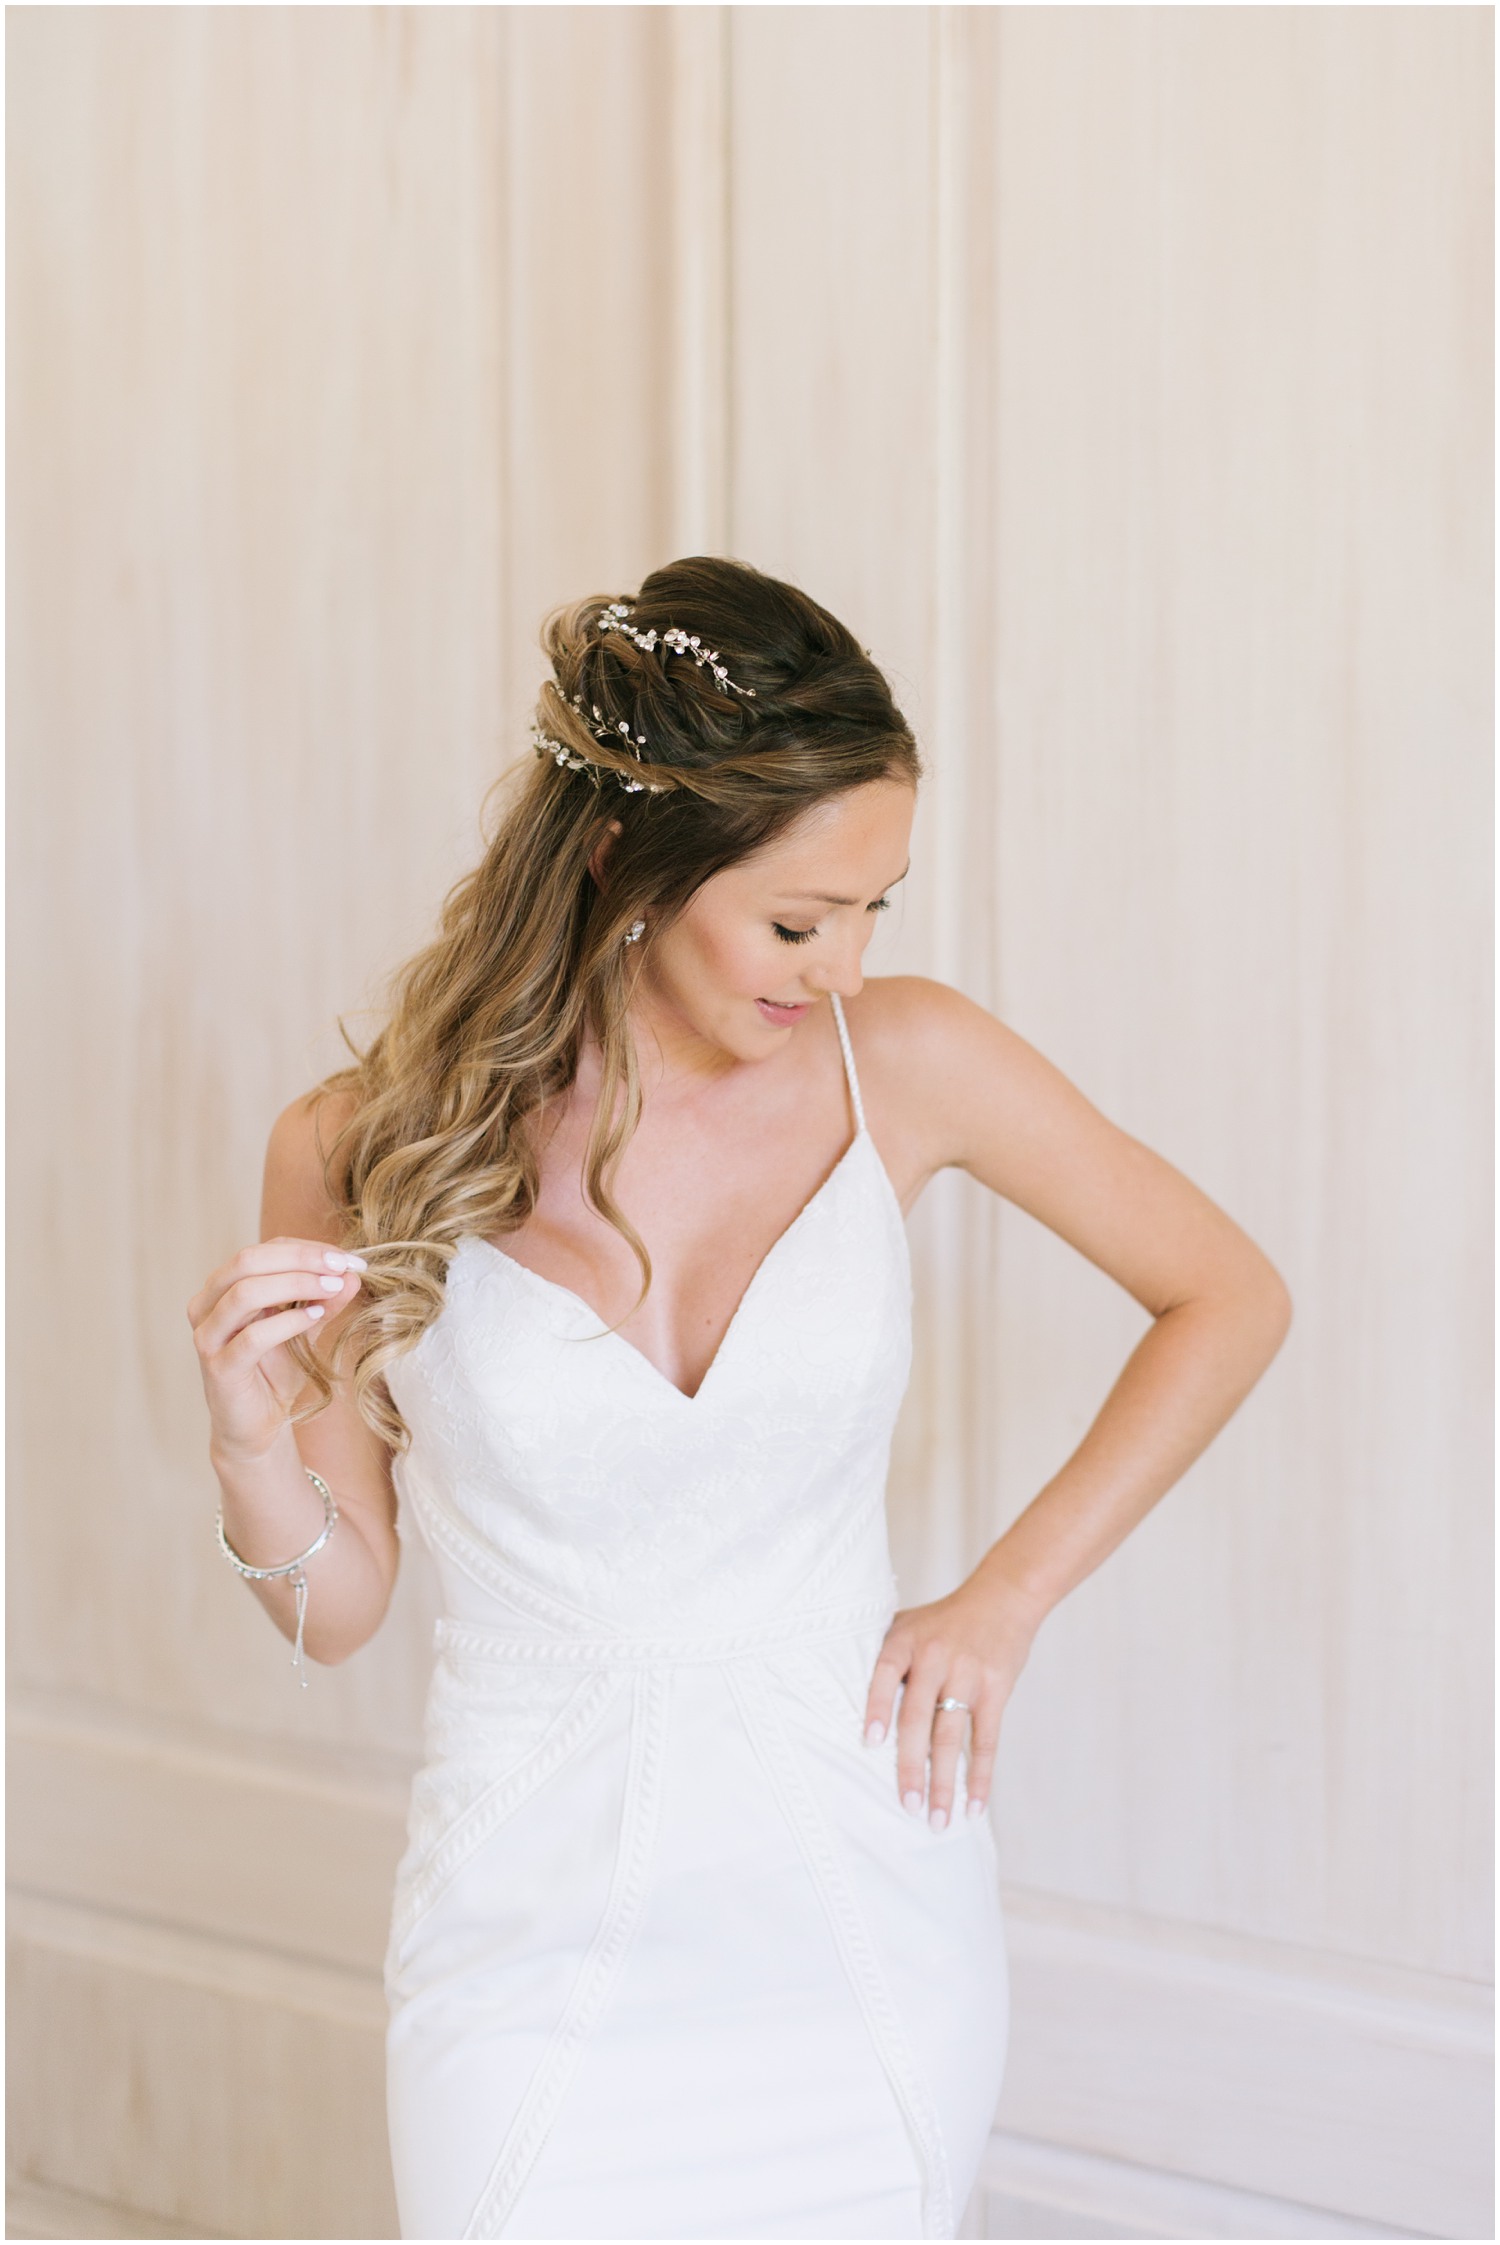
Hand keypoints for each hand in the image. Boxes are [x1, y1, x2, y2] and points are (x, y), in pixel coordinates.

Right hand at [187, 1236, 367, 1462]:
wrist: (257, 1427)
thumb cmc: (276, 1373)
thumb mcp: (306, 1329)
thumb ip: (325, 1301)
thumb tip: (353, 1273)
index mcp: (224, 1288)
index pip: (264, 1250)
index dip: (308, 1248)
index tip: (350, 1258)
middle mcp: (208, 1305)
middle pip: (248, 1260)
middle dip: (301, 1259)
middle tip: (342, 1266)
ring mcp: (208, 1335)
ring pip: (245, 1292)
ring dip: (295, 1284)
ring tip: (332, 1288)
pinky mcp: (218, 1367)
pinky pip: (252, 1336)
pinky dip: (287, 1322)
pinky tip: (315, 1317)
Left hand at [863, 1558, 1045, 1829]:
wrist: (1003, 1596)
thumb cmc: (944, 1619)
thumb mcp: (908, 1624)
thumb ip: (883, 1656)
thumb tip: (843, 1699)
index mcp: (906, 1639)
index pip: (884, 1672)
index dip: (877, 1706)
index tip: (870, 1742)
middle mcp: (935, 1657)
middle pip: (919, 1717)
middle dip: (910, 1766)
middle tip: (906, 1807)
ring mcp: (967, 1674)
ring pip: (952, 1736)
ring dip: (944, 1782)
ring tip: (938, 1820)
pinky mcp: (996, 1689)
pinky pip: (987, 1739)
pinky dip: (979, 1775)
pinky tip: (974, 1805)